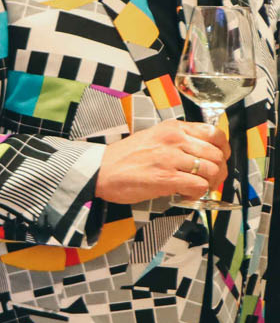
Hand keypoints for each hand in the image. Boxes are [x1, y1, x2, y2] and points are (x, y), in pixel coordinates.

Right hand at [95, 120, 227, 203]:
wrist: (99, 171)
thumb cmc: (122, 158)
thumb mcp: (152, 137)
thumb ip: (176, 141)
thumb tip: (201, 154)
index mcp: (172, 128)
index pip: (215, 134)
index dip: (223, 150)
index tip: (219, 159)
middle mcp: (174, 140)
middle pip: (216, 155)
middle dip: (219, 172)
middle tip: (211, 180)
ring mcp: (170, 158)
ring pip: (212, 171)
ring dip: (210, 184)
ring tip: (198, 188)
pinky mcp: (166, 178)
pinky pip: (198, 186)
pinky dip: (198, 193)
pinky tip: (187, 194)